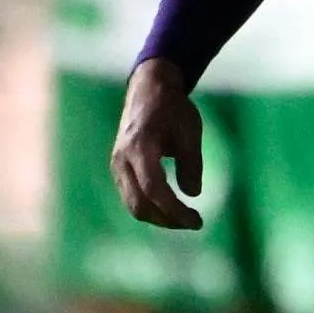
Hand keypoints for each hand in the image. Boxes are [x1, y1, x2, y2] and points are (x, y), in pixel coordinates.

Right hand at [113, 60, 206, 228]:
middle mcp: (121, 160)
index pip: (154, 189)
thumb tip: (192, 194)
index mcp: (139, 147)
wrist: (148, 90)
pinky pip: (131, 196)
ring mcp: (116, 165)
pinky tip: (171, 209)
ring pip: (132, 204)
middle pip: (139, 204)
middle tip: (194, 222)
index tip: (197, 221)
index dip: (175, 210)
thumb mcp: (190, 132)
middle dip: (167, 220)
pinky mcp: (118, 169)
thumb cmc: (172, 108)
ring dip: (159, 217)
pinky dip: (150, 208)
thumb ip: (192, 163)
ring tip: (185, 219)